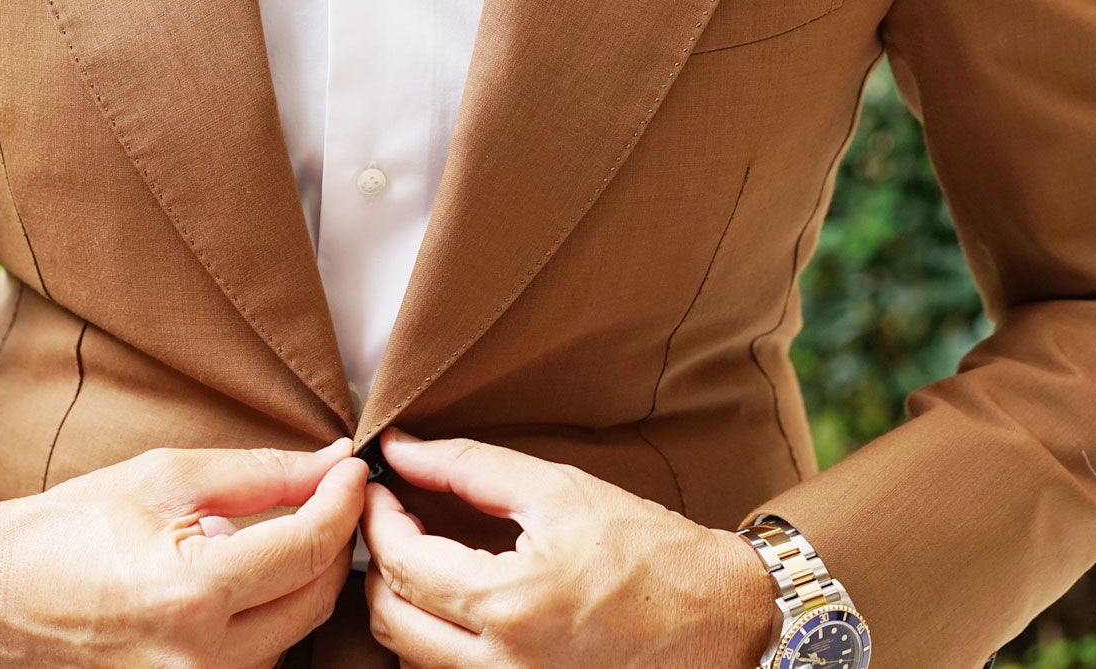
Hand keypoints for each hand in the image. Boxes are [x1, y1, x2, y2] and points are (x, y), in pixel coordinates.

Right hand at [0, 438, 367, 667]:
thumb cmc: (70, 525)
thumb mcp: (164, 478)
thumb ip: (260, 474)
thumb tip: (331, 464)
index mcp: (190, 595)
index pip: (308, 550)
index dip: (342, 502)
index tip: (352, 470)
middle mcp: (199, 660)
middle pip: (314, 599)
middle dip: (332, 542)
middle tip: (328, 494)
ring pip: (292, 633)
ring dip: (300, 580)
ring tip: (279, 533)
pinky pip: (258, 656)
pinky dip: (267, 613)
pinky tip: (248, 576)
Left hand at [361, 429, 778, 667]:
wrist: (718, 615)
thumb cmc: (645, 547)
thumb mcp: (557, 489)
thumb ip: (467, 466)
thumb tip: (399, 447)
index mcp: (510, 603)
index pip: (402, 562)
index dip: (377, 519)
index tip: (379, 488)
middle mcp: (502, 662)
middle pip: (389, 619)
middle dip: (377, 564)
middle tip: (391, 520)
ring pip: (410, 654)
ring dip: (400, 601)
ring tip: (419, 553)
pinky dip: (432, 635)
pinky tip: (452, 596)